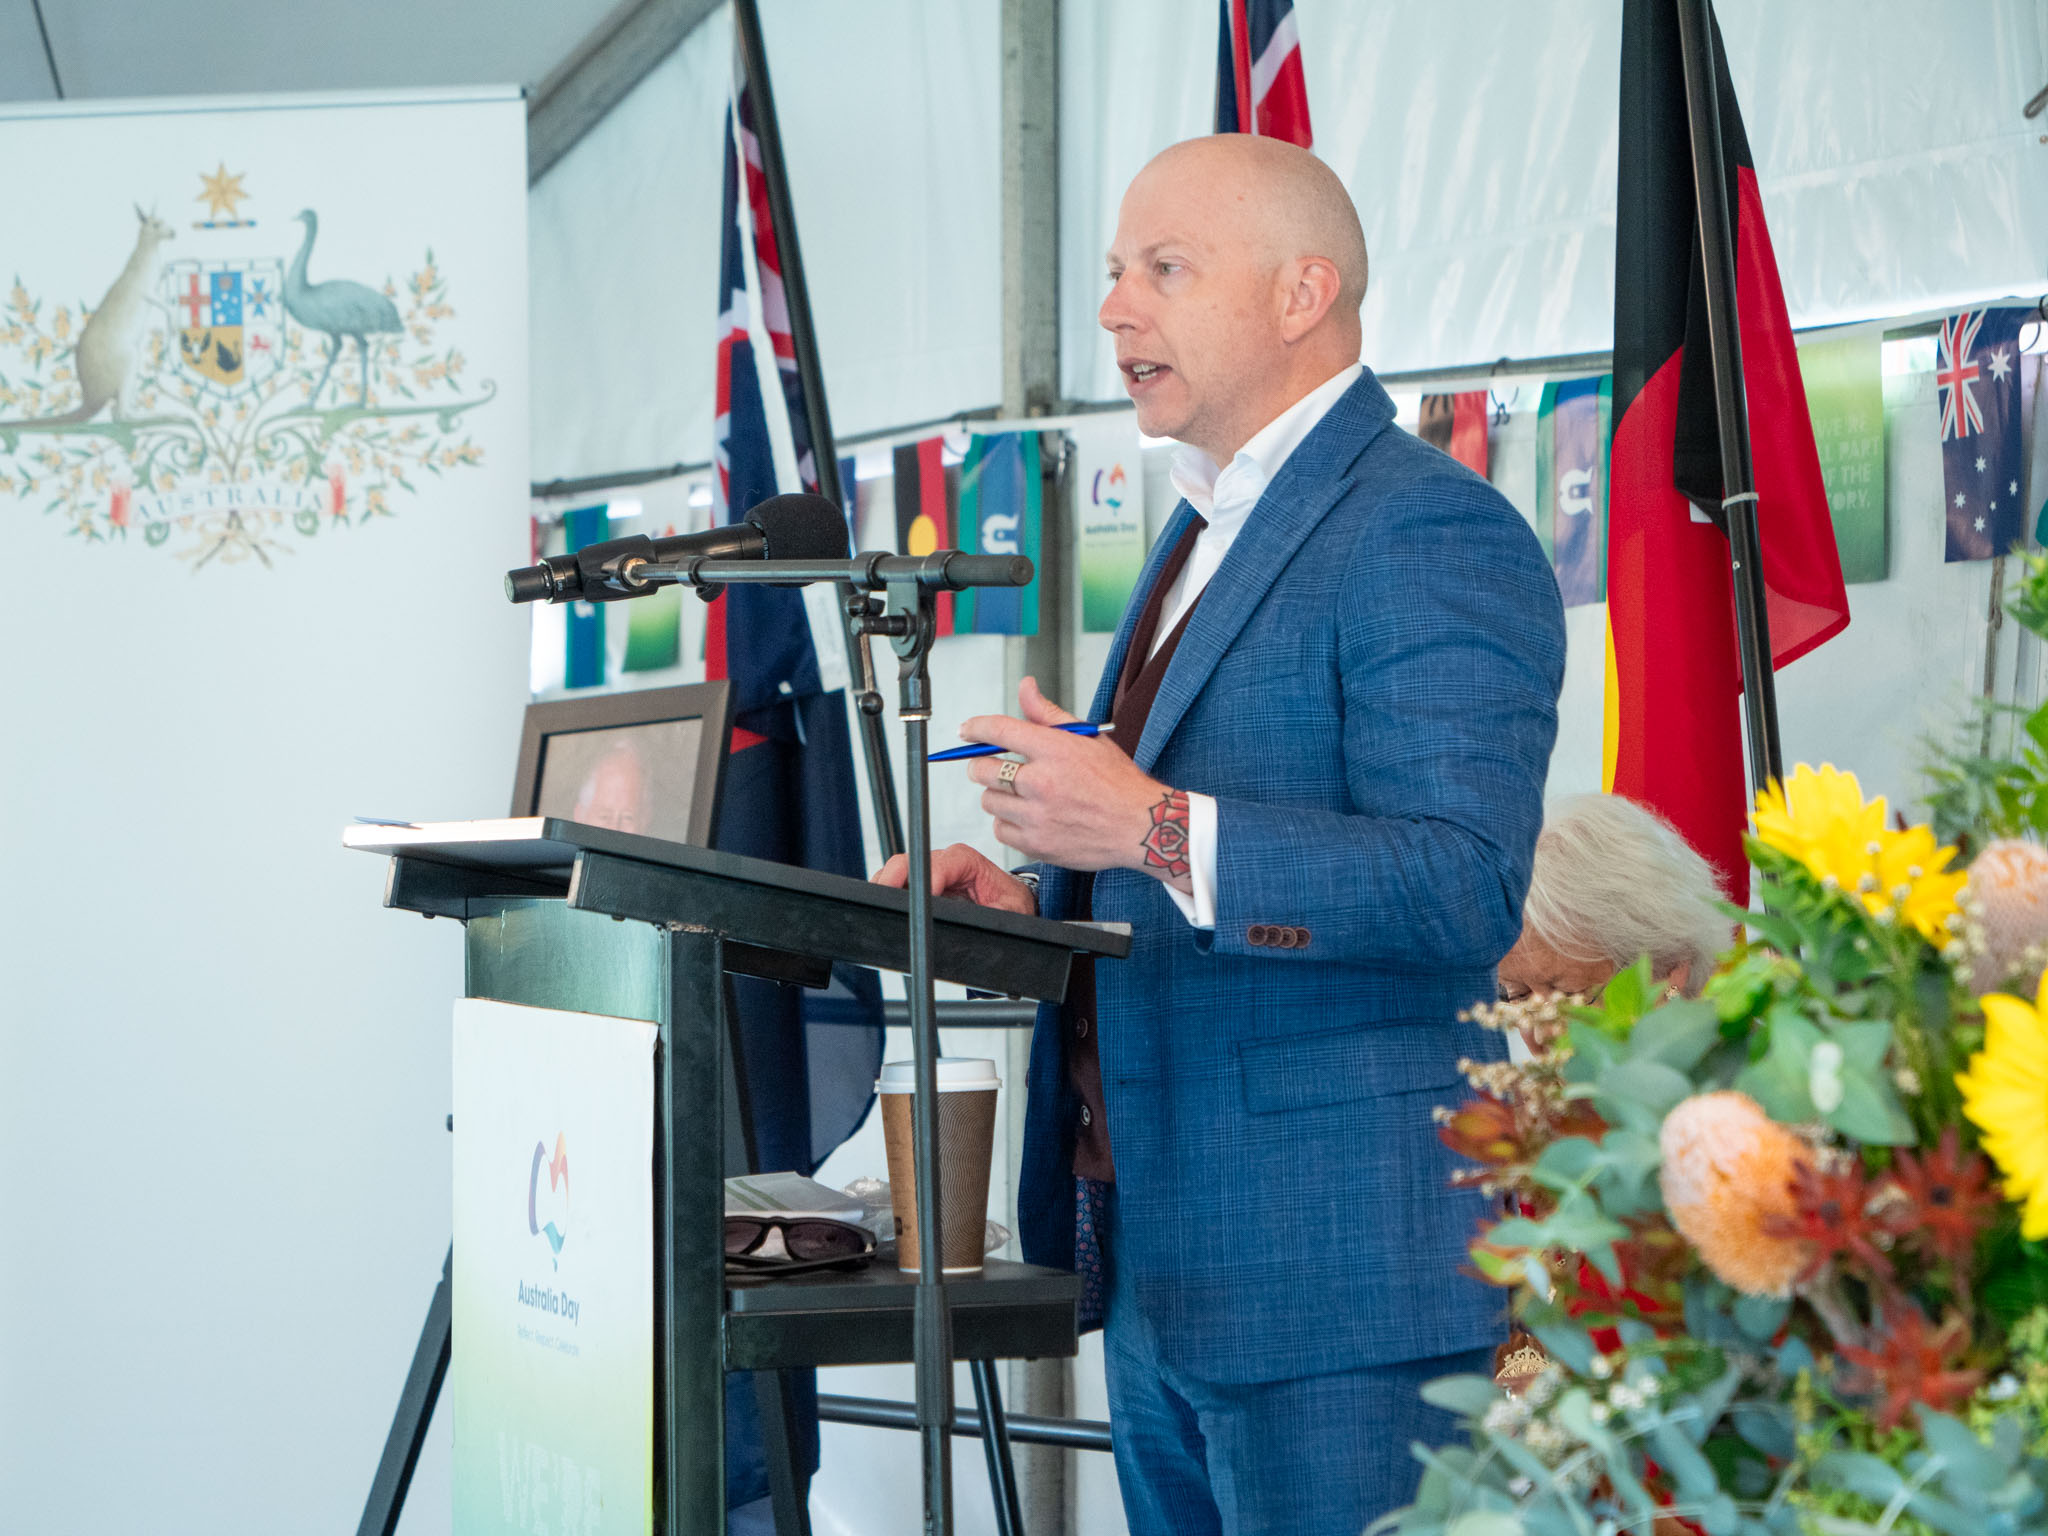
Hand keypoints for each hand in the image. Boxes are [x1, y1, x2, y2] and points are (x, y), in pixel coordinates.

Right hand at [871, 843, 1036, 914]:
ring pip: (898, 870)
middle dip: (894, 880)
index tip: (920, 901)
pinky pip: (897, 882)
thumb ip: (992, 915)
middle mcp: (944, 860)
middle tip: (886, 902)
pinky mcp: (921, 882)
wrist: (1010, 906)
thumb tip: (975, 922)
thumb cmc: (1010, 905)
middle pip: (910, 862)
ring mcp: (930, 869)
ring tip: (882, 907)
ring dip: (888, 887)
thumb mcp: (1008, 912)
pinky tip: (886, 907)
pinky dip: (888, 893)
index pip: (938, 864)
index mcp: (966, 861)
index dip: (925, 881)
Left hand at [961, 677, 1192, 889]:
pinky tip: (1028, 817)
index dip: (975, 728)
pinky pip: (1000, 830)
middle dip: (981, 764)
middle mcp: (1042, 783)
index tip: (966, 731)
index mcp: (1055, 750)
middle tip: (994, 766)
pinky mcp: (1037, 844)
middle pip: (981, 769)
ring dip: (998, 795)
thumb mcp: (1088, 737)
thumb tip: (1025, 686)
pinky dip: (1008, 823)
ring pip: (988, 801)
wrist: (1140, 826)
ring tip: (1020, 794)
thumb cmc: (1117, 781)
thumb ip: (1048, 714)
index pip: (998, 731)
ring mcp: (1037, 817)